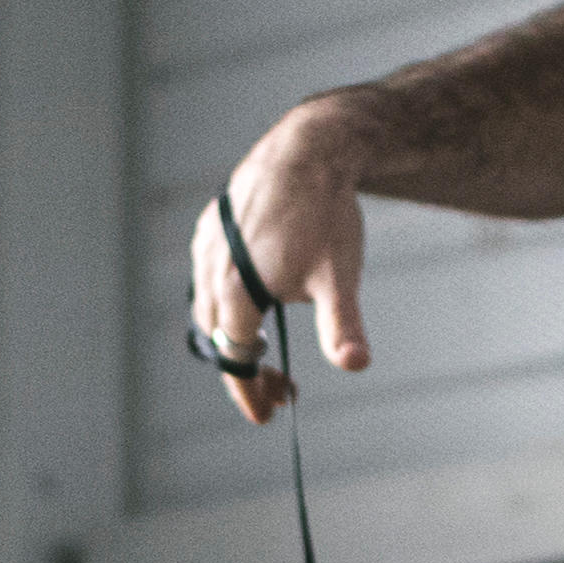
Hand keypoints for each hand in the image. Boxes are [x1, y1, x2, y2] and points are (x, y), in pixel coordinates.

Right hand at [195, 103, 375, 424]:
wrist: (312, 147)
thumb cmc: (326, 214)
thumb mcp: (339, 278)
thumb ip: (343, 327)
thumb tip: (355, 364)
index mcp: (237, 293)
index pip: (235, 359)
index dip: (250, 392)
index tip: (268, 415)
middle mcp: (212, 270)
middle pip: (221, 338)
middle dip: (249, 368)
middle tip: (283, 386)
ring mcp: (208, 245)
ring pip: (210, 306)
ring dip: (235, 333)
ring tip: (267, 344)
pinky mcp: (212, 223)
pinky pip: (209, 272)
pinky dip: (226, 297)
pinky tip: (255, 295)